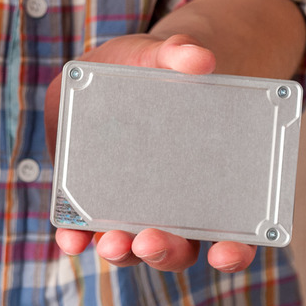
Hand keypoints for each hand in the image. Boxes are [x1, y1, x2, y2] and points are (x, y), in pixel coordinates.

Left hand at [44, 33, 256, 272]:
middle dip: (164, 250)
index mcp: (205, 183)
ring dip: (121, 250)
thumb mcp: (162, 55)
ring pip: (132, 246)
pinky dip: (79, 237)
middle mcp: (171, 206)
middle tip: (150, 240)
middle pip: (177, 248)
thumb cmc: (150, 68)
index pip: (231, 233)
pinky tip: (71, 236)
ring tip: (108, 242)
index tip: (228, 251)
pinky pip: (87, 230)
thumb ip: (178, 53)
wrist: (111, 68)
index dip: (234, 252)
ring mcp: (131, 207)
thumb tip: (200, 58)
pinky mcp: (93, 198)